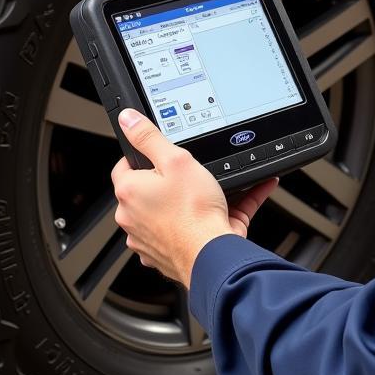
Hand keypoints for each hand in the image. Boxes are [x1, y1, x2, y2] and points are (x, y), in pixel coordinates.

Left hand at [111, 109, 279, 288]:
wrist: (211, 254)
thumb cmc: (192, 212)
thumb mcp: (176, 160)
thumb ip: (150, 138)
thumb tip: (128, 120)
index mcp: (129, 193)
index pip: (126, 166)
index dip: (145, 155)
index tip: (162, 152)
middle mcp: (134, 218)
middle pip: (150, 189)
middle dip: (172, 179)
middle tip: (195, 170)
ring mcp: (152, 238)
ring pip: (174, 210)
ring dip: (195, 198)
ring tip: (221, 186)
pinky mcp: (174, 252)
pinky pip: (197, 226)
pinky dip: (217, 212)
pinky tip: (248, 194)